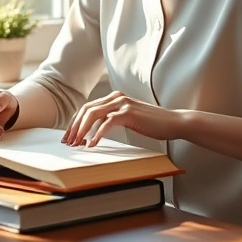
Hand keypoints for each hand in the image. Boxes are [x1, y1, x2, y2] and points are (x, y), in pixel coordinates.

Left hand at [62, 91, 185, 147]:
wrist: (173, 122)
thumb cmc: (152, 124)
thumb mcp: (129, 119)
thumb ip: (113, 119)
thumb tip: (95, 131)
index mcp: (114, 98)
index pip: (87, 108)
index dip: (76, 122)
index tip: (68, 136)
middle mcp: (116, 98)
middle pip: (86, 110)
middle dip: (74, 127)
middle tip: (68, 142)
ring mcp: (123, 104)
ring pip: (93, 114)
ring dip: (82, 130)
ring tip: (77, 144)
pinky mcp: (129, 113)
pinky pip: (107, 123)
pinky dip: (97, 134)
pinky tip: (92, 144)